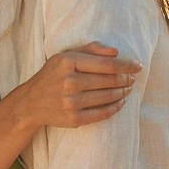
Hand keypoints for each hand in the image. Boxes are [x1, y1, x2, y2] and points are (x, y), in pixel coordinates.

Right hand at [20, 41, 140, 129]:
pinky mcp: (73, 119)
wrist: (31, 103)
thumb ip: (91, 49)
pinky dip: (116, 107)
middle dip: (126, 79)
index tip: (137, 66)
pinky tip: (121, 102)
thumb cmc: (52, 75)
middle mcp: (69, 82)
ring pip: (108, 97)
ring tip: (128, 89)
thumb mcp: (66, 56)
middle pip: (109, 81)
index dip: (126, 65)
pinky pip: (102, 113)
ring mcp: (71, 102)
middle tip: (133, 79)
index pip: (107, 64)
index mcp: (68, 62)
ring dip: (123, 93)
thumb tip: (116, 52)